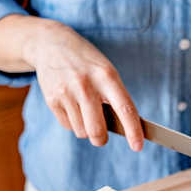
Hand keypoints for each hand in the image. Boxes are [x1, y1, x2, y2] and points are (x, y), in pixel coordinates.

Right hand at [23, 21, 142, 148]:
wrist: (52, 44)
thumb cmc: (88, 63)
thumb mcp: (106, 72)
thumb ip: (115, 98)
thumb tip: (124, 130)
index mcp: (107, 76)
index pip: (125, 109)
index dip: (133, 131)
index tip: (138, 146)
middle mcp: (86, 85)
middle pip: (97, 131)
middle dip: (101, 139)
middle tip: (102, 137)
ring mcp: (67, 92)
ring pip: (82, 132)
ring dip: (86, 129)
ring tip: (84, 109)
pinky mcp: (52, 100)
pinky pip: (68, 126)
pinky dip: (73, 122)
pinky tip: (71, 105)